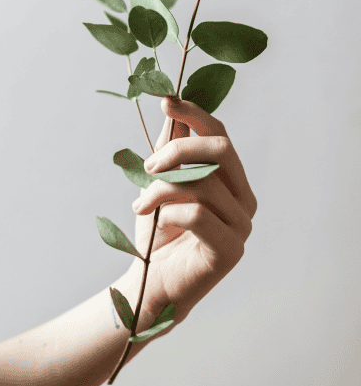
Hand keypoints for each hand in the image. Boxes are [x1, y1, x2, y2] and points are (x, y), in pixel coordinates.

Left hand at [123, 97, 256, 328]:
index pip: (220, 134)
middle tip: (148, 165)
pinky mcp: (231, 250)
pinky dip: (168, 213)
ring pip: (204, 183)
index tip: (166, 101)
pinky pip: (198, 214)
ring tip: (140, 204)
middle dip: (179, 149)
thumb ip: (171, 148)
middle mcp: (245, 199)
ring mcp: (242, 226)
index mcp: (232, 180)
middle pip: (221, 150)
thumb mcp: (161, 182)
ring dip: (161, 188)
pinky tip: (156, 225)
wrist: (150, 283)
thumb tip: (171, 103)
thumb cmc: (158, 232)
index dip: (195, 114)